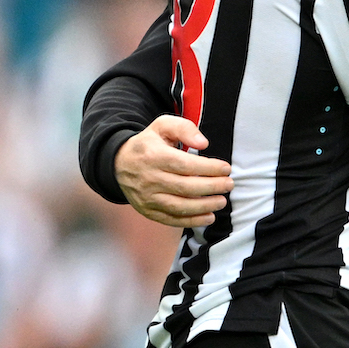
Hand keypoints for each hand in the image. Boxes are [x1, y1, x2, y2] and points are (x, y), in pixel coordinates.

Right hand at [116, 115, 234, 226]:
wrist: (119, 163)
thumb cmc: (148, 143)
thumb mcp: (162, 125)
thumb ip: (184, 128)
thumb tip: (203, 143)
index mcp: (153, 156)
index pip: (185, 165)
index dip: (208, 168)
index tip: (226, 168)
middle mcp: (149, 179)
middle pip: (185, 187)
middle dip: (212, 187)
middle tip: (229, 184)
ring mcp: (147, 198)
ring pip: (179, 206)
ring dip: (204, 206)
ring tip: (222, 201)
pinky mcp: (147, 211)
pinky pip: (171, 219)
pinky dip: (191, 221)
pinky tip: (209, 217)